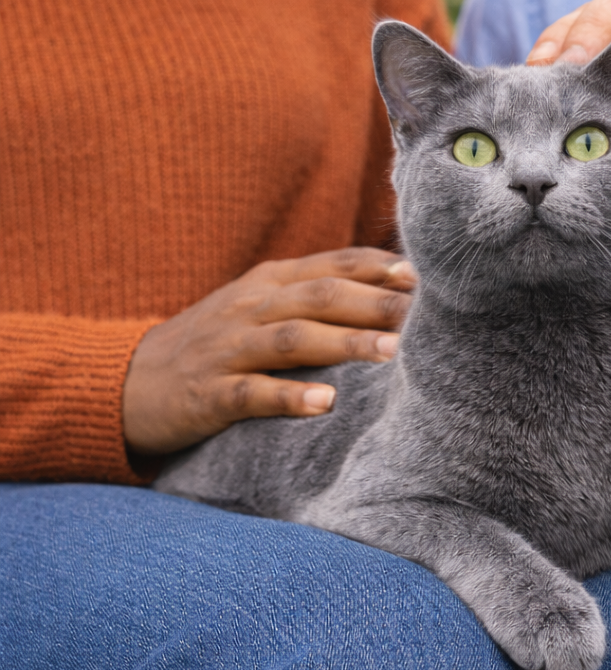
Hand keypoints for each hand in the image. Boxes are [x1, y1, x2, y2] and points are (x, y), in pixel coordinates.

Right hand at [123, 247, 415, 456]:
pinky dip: (290, 397)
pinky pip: (253, 393)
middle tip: (423, 314)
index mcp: (269, 281)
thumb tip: (392, 292)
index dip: (378, 267)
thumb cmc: (217, 341)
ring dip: (345, 343)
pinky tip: (326, 405)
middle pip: (322, 296)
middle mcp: (252, 306)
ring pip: (293, 339)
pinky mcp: (209, 394)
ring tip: (391, 352)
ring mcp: (228, 348)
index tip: (422, 276)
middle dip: (375, 302)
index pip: (333, 264)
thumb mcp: (260, 304)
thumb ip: (315, 294)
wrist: (128, 380)